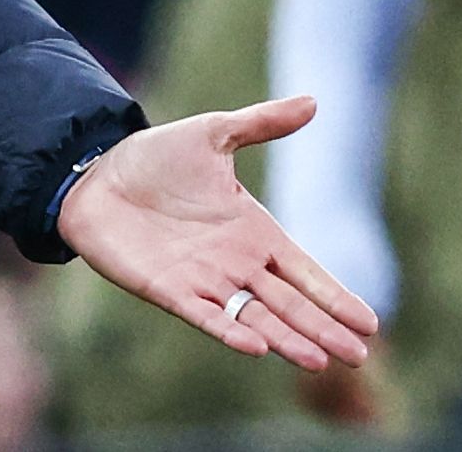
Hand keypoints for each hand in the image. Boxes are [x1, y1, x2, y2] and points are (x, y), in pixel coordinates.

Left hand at [59, 95, 377, 370]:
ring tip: (319, 361)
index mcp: (254, 231)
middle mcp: (235, 263)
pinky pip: (205, 317)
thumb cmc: (153, 157)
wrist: (92, 173)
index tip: (369, 322)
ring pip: (256, 317)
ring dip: (287, 339)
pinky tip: (256, 347)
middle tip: (358, 356)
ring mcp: (204, 280)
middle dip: (323, 329)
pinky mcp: (168, 291)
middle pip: (289, 303)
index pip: (305, 270)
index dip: (334, 295)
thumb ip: (260, 124)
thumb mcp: (212, 134)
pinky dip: (230, 332)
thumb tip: (314, 101)